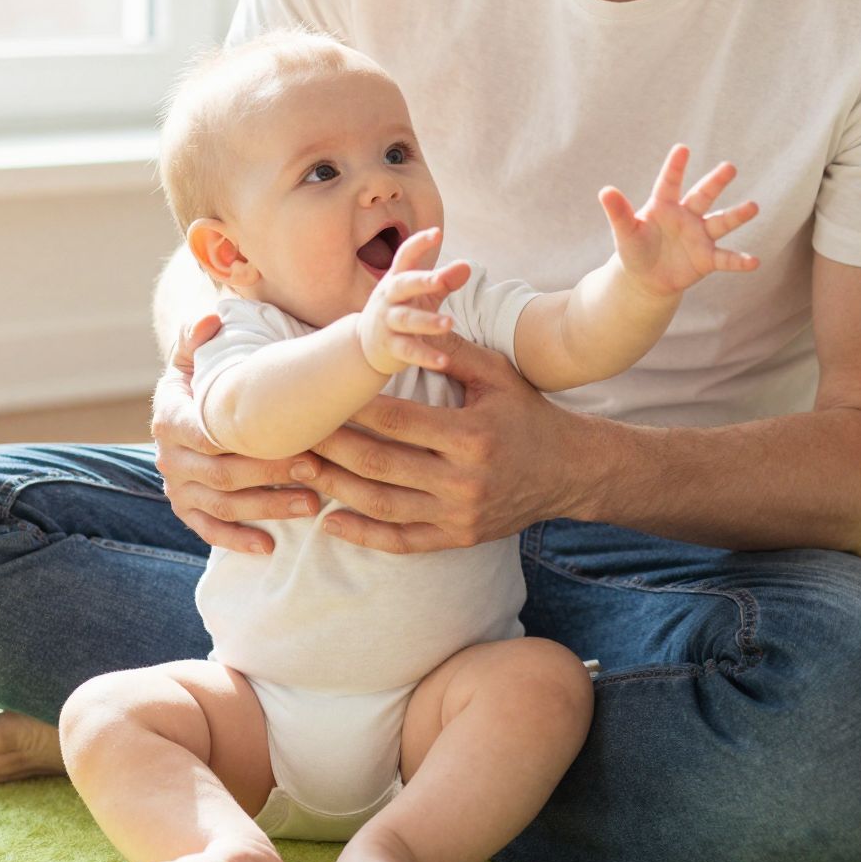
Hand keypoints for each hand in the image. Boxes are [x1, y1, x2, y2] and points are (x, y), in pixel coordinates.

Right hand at [150, 314, 321, 554]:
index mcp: (170, 417)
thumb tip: (210, 320)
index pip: (203, 434)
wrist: (187, 408)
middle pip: (221, 474)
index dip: (244, 442)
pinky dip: (237, 541)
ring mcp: (178, 488)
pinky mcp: (187, 511)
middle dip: (270, 473)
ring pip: (222, 505)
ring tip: (312, 503)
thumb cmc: (203, 377)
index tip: (290, 437)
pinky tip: (270, 546)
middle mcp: (169, 457)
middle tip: (316, 468)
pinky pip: (209, 531)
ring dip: (268, 508)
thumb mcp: (196, 353)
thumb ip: (198, 334)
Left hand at [278, 328, 585, 553]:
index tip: (319, 397)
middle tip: (292, 434)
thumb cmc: (526, 413)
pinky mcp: (457, 538)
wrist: (568, 471)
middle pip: (380, 464)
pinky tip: (328, 521)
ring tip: (300, 469)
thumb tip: (407, 320)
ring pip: (382, 505)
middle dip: (331, 448)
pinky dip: (362, 535)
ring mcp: (459, 515)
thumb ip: (450, 350)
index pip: (396, 420)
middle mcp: (464, 480)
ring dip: (335, 488)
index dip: (352, 410)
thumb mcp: (497, 374)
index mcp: (472, 435)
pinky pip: (401, 541)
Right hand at [357, 226, 471, 374]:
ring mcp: (386, 322)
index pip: (405, 256)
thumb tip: (467, 266)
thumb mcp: (421, 295)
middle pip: (403, 286)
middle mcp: (388, 298)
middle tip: (441, 280)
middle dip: (421, 282)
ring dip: (427, 321)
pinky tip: (443, 361)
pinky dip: (425, 356)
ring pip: (406, 319)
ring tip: (449, 323)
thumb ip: (444, 281)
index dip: (419, 244)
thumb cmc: (399, 311)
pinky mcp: (390, 347)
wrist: (365, 345)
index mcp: (396, 279)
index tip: (437, 233)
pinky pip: (408, 351)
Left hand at [600, 144, 759, 299]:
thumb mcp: (625, 232)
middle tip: (729, 167)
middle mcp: (687, 216)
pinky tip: (754, 261)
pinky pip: (726, 258)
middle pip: (703, 196)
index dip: (675, 167)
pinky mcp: (707, 259)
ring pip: (721, 222)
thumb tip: (605, 191)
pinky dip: (740, 261)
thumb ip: (618, 212)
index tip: (682, 149)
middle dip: (716, 182)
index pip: (669, 183)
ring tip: (753, 207)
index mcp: (664, 205)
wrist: (647, 278)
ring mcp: (700, 236)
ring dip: (737, 216)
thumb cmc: (635, 249)